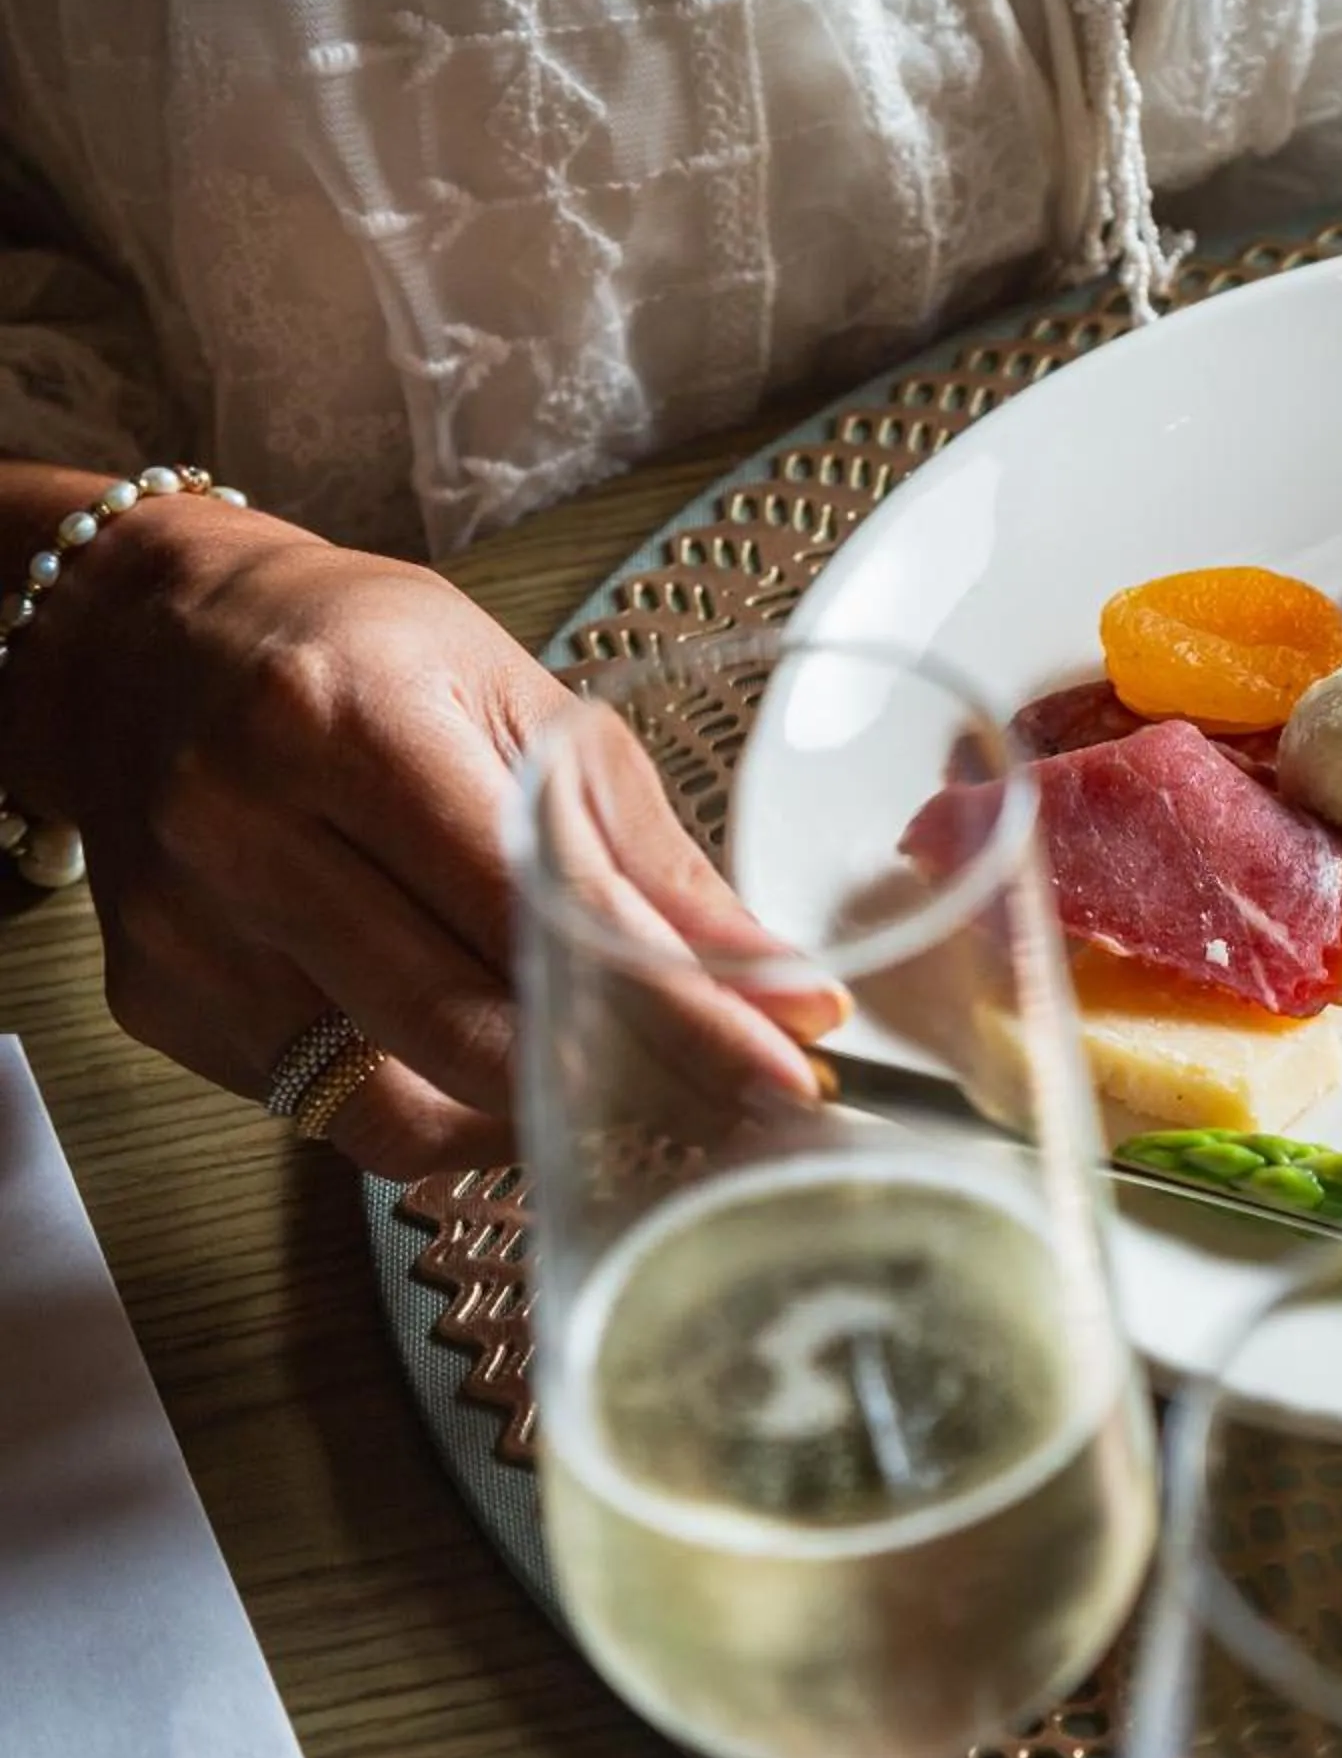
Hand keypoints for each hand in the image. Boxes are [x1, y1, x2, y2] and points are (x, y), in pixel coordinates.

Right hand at [3, 499, 827, 1176]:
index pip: (541, 910)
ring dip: (533, 1116)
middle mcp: (247, 832)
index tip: (781, 1064)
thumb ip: (637, 847)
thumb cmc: (351, 649)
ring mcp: (191, 932)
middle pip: (463, 1027)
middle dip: (620, 1080)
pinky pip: (329, 1112)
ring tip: (619, 1087)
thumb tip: (768, 976)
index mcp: (348, 724)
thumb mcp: (516, 695)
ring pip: (395, 1102)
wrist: (143, 641)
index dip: (672, 1005)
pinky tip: (494, 1071)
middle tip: (732, 1101)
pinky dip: (436, 1110)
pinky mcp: (163, 1003)